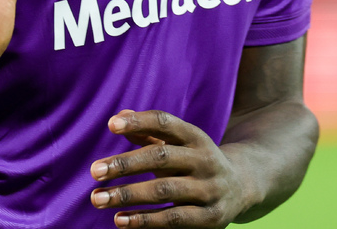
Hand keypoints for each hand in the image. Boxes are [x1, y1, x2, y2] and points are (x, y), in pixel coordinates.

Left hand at [90, 110, 246, 227]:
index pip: (164, 122)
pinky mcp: (210, 218)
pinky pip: (173, 219)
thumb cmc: (195, 159)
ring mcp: (209, 190)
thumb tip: (117, 118)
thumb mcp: (178, 142)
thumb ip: (147, 131)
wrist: (242, 186)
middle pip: (160, 157)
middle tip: (94, 171)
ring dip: (128, 195)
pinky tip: (120, 220)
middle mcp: (204, 160)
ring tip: (98, 198)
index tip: (110, 125)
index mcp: (195, 136)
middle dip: (125, 165)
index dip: (138, 121)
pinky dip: (145, 221)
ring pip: (164, 191)